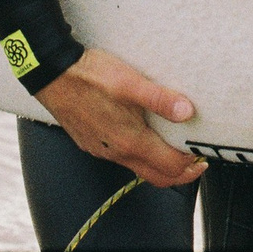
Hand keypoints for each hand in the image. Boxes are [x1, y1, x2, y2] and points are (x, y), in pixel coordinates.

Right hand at [34, 49, 207, 188]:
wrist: (51, 74)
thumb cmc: (89, 76)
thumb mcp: (130, 82)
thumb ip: (160, 99)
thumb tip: (187, 112)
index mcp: (130, 141)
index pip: (170, 167)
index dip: (191, 164)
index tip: (201, 154)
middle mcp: (117, 152)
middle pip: (157, 178)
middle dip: (181, 174)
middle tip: (195, 162)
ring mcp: (103, 150)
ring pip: (139, 169)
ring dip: (159, 164)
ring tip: (172, 147)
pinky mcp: (92, 144)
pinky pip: (121, 159)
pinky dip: (139, 156)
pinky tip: (142, 137)